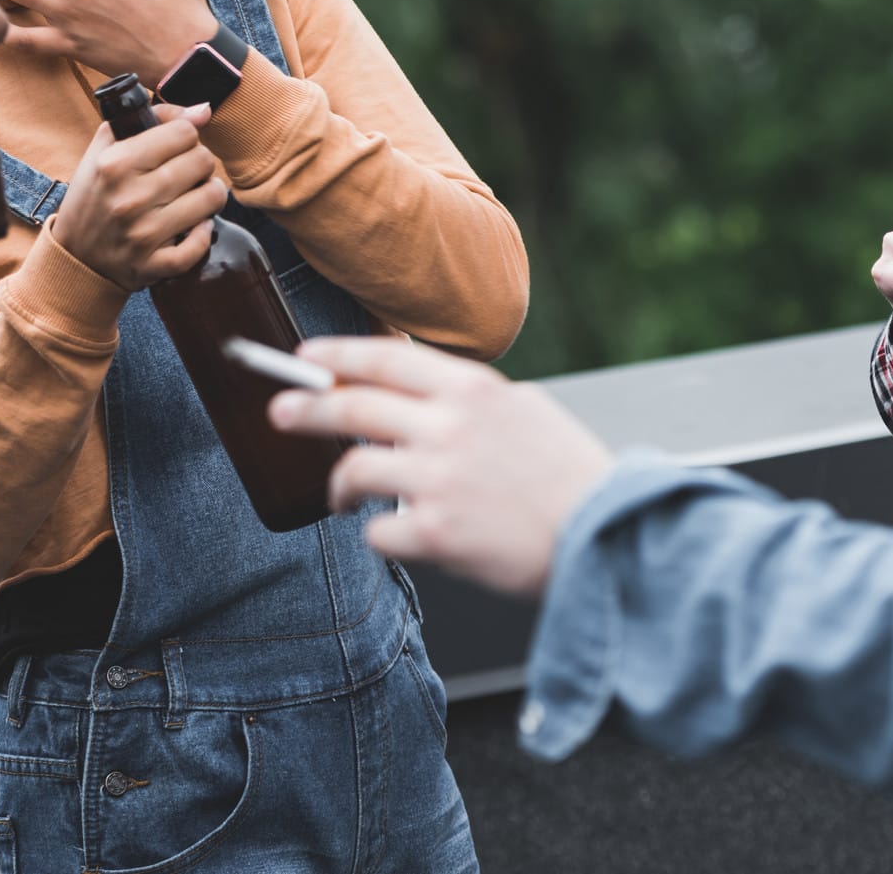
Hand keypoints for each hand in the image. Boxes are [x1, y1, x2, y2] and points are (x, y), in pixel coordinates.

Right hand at [47, 103, 226, 290]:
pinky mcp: (152, 265)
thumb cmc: (95, 194)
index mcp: (115, 163)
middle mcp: (130, 198)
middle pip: (202, 161)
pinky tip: (192, 227)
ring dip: (208, 194)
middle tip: (186, 172)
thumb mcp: (106, 148)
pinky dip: (202, 234)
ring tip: (193, 196)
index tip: (176, 147)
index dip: (185, 136)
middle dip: (199, 163)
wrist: (75, 254)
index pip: (183, 132)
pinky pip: (200, 244)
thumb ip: (151, 118)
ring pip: (211, 197)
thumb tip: (203, 111)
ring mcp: (143, 234)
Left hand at [268, 338, 613, 599]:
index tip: (307, 358)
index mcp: (473, 390)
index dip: (336, 356)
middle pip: (351, 405)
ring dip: (338, 484)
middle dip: (305, 406)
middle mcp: (450, 426)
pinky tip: (395, 535)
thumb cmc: (573, 480)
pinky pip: (379, 530)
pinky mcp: (436, 532)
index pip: (385, 357)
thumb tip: (420, 402)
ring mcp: (439, 479)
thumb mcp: (526, 412)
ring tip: (338, 496)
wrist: (610, 537)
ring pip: (354, 468)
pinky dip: (379, 534)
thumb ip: (470, 402)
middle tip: (281, 411)